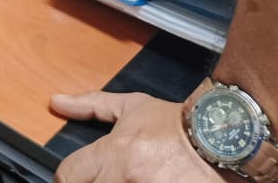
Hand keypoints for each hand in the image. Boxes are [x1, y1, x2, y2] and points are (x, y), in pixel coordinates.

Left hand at [50, 91, 226, 181]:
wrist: (221, 141)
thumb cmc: (176, 125)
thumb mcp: (132, 107)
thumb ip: (91, 105)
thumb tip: (56, 102)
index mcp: (115, 153)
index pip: (68, 175)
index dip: (66, 177)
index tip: (74, 176)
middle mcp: (126, 179)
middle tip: (101, 176)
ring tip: (127, 178)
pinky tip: (141, 182)